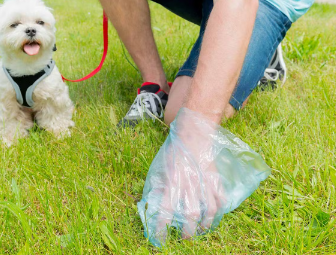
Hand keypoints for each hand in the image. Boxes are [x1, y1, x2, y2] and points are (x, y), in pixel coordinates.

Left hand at [137, 108, 270, 246]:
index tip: (159, 239)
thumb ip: (157, 187)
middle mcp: (189, 184)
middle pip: (191, 215)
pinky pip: (221, 199)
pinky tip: (214, 216)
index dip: (161, 228)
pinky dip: (220, 211)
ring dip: (205, 225)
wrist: (192, 135)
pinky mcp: (216, 179)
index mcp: (172, 182)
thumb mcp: (159, 168)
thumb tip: (151, 206)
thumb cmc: (173, 152)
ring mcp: (205, 182)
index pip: (166, 211)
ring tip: (200, 230)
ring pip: (209, 210)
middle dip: (188, 232)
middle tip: (184, 237)